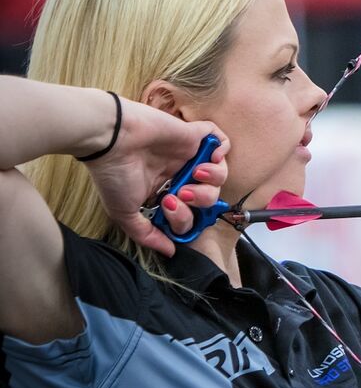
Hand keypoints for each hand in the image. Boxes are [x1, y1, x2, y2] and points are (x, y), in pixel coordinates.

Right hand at [82, 98, 228, 256]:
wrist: (109, 139)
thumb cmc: (112, 174)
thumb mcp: (125, 213)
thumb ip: (148, 235)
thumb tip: (169, 252)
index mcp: (164, 192)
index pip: (190, 213)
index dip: (187, 217)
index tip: (169, 208)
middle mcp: (178, 175)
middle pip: (210, 196)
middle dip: (203, 200)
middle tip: (183, 193)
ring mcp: (187, 155)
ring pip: (220, 173)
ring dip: (215, 178)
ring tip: (195, 174)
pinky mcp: (193, 135)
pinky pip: (222, 142)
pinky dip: (223, 150)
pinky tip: (211, 157)